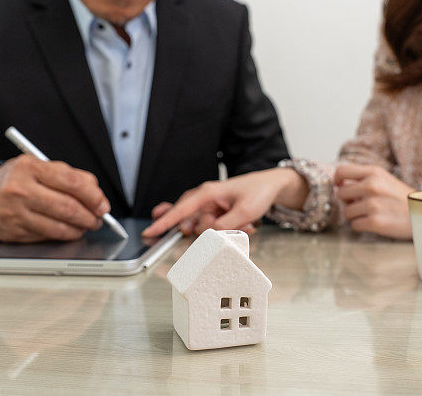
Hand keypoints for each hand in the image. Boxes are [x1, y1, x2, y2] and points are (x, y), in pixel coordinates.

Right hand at [0, 155, 108, 242]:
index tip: (102, 204)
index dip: (93, 196)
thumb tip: (95, 192)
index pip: (72, 182)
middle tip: (98, 218)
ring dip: (79, 229)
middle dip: (90, 216)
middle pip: (68, 207)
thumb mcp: (38, 166)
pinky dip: (62, 235)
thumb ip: (68, 175)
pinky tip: (67, 230)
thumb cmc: (14, 180)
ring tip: (85, 225)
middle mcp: (21, 190)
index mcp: (30, 168)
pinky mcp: (14, 232)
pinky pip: (47, 237)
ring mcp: (16, 213)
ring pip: (59, 227)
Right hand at [142, 168, 307, 236]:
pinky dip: (227, 230)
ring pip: (202, 227)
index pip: (180, 209)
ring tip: (244, 222)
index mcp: (207, 192)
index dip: (164, 221)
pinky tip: (244, 224)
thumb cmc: (258, 191)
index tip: (150, 231)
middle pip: (188, 220)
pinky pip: (213, 228)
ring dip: (220, 230)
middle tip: (224, 225)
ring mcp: (210, 207)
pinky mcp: (216, 214)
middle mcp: (205, 198)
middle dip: (203, 229)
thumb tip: (210, 234)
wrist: (271, 186)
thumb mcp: (246, 210)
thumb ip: (226, 225)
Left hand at [334, 163, 413, 239]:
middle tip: (360, 204)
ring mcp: (373, 205)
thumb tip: (339, 185)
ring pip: (347, 212)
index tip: (340, 186)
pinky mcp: (375, 222)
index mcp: (374, 172)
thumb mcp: (385, 179)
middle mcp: (372, 186)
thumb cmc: (402, 198)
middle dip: (348, 201)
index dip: (337, 180)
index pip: (341, 171)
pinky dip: (362, 226)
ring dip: (356, 215)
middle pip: (341, 193)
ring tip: (372, 213)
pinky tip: (375, 222)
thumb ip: (364, 179)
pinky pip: (355, 225)